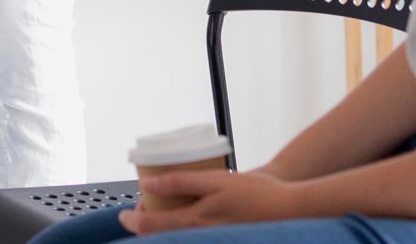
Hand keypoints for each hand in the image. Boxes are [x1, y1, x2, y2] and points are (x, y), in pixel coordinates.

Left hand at [119, 170, 300, 234]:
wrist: (290, 210)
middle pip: (162, 238)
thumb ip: (180, 182)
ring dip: (163, 231)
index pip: (153, 227)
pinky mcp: (222, 242)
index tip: (125, 214)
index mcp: (197, 222)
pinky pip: (193, 240)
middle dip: (147, 226)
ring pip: (177, 240)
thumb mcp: (216, 179)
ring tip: (161, 216)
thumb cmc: (257, 193)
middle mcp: (202, 238)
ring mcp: (213, 242)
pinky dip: (181, 234)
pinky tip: (183, 226)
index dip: (133, 221)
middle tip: (143, 210)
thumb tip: (148, 183)